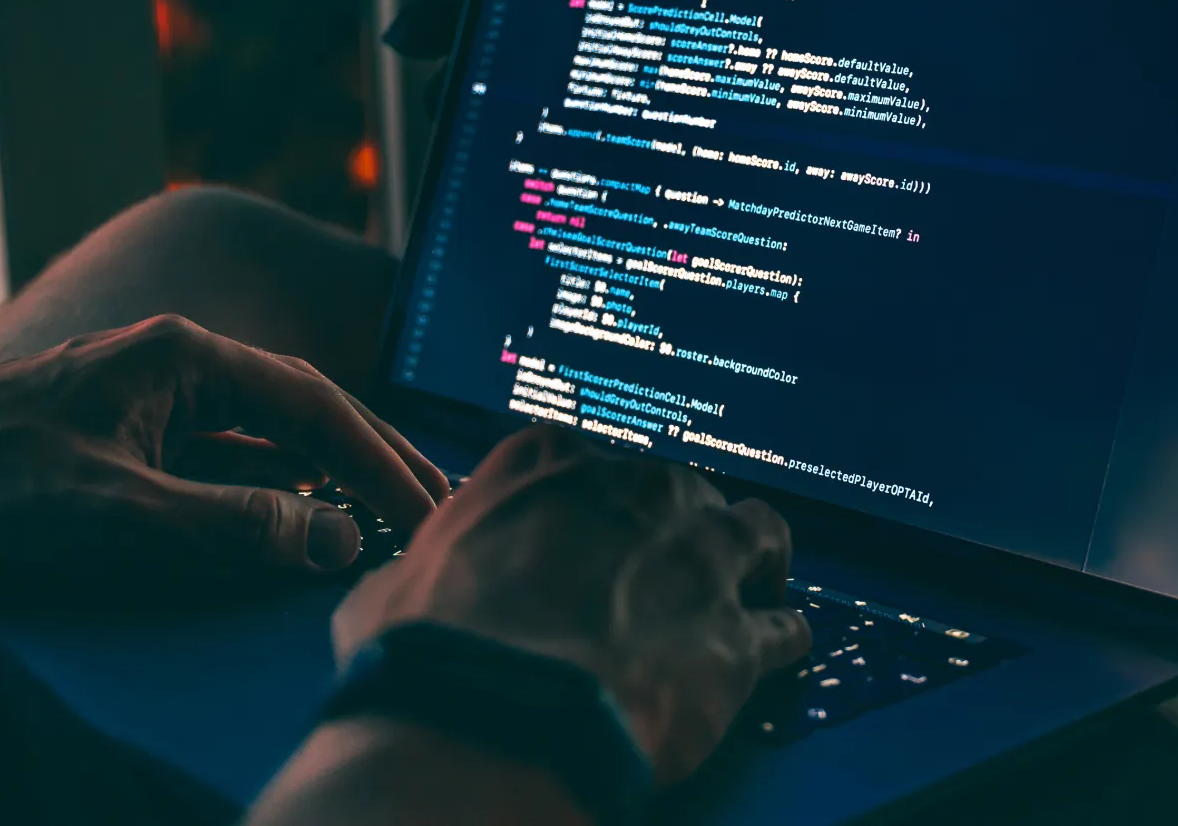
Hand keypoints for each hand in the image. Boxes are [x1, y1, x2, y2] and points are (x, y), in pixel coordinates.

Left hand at [0, 315, 450, 601]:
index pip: (312, 404)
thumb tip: (336, 535)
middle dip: (369, 458)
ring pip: (258, 441)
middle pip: (299, 413)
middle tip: (436, 505)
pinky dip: (264, 497)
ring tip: (384, 520)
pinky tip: (291, 526)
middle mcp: (170, 366)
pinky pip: (214, 466)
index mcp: (180, 356)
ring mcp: (144, 404)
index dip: (379, 460)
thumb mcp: (116, 514)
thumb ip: (234, 525)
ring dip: (321, 481)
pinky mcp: (118, 443)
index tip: (427, 510)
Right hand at [332, 425, 809, 783]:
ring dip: (754, 559)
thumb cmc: (427, 649)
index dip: (591, 502)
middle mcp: (636, 489)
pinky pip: (784, 627)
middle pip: (680, 490)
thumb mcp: (394, 584)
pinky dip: (780, 638)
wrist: (486, 716)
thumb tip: (408, 587)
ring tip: (752, 585)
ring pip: (757, 533)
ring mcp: (698, 556)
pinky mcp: (737, 636)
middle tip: (663, 571)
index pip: (586, 460)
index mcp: (550, 462)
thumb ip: (428, 565)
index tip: (589, 528)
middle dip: (674, 529)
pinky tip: (778, 651)